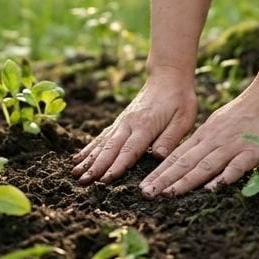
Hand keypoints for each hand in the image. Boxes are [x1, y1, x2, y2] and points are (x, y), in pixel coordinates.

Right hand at [71, 78, 196, 184]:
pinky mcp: (120, 121)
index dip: (117, 166)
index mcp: (146, 125)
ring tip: (74, 173)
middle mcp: (129, 123)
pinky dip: (90, 147)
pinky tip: (79, 157)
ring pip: (102, 143)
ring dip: (89, 159)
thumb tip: (158, 157)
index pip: (129, 150)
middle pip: (110, 148)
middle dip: (96, 166)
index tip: (104, 180)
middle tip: (82, 182)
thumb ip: (171, 138)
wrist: (168, 76)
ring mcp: (122, 122)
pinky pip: (102, 136)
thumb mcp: (184, 118)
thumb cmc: (179, 99)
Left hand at [139, 80, 258, 197]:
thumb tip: (190, 157)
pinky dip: (224, 177)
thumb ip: (206, 141)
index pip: (178, 156)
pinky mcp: (252, 151)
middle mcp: (214, 141)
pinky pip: (236, 166)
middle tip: (146, 194)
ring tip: (168, 194)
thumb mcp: (219, 123)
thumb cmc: (247, 111)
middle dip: (165, 180)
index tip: (143, 186)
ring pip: (205, 165)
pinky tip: (212, 189)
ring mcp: (232, 146)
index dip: (160, 172)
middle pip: (186, 162)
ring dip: (186, 181)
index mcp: (205, 135)